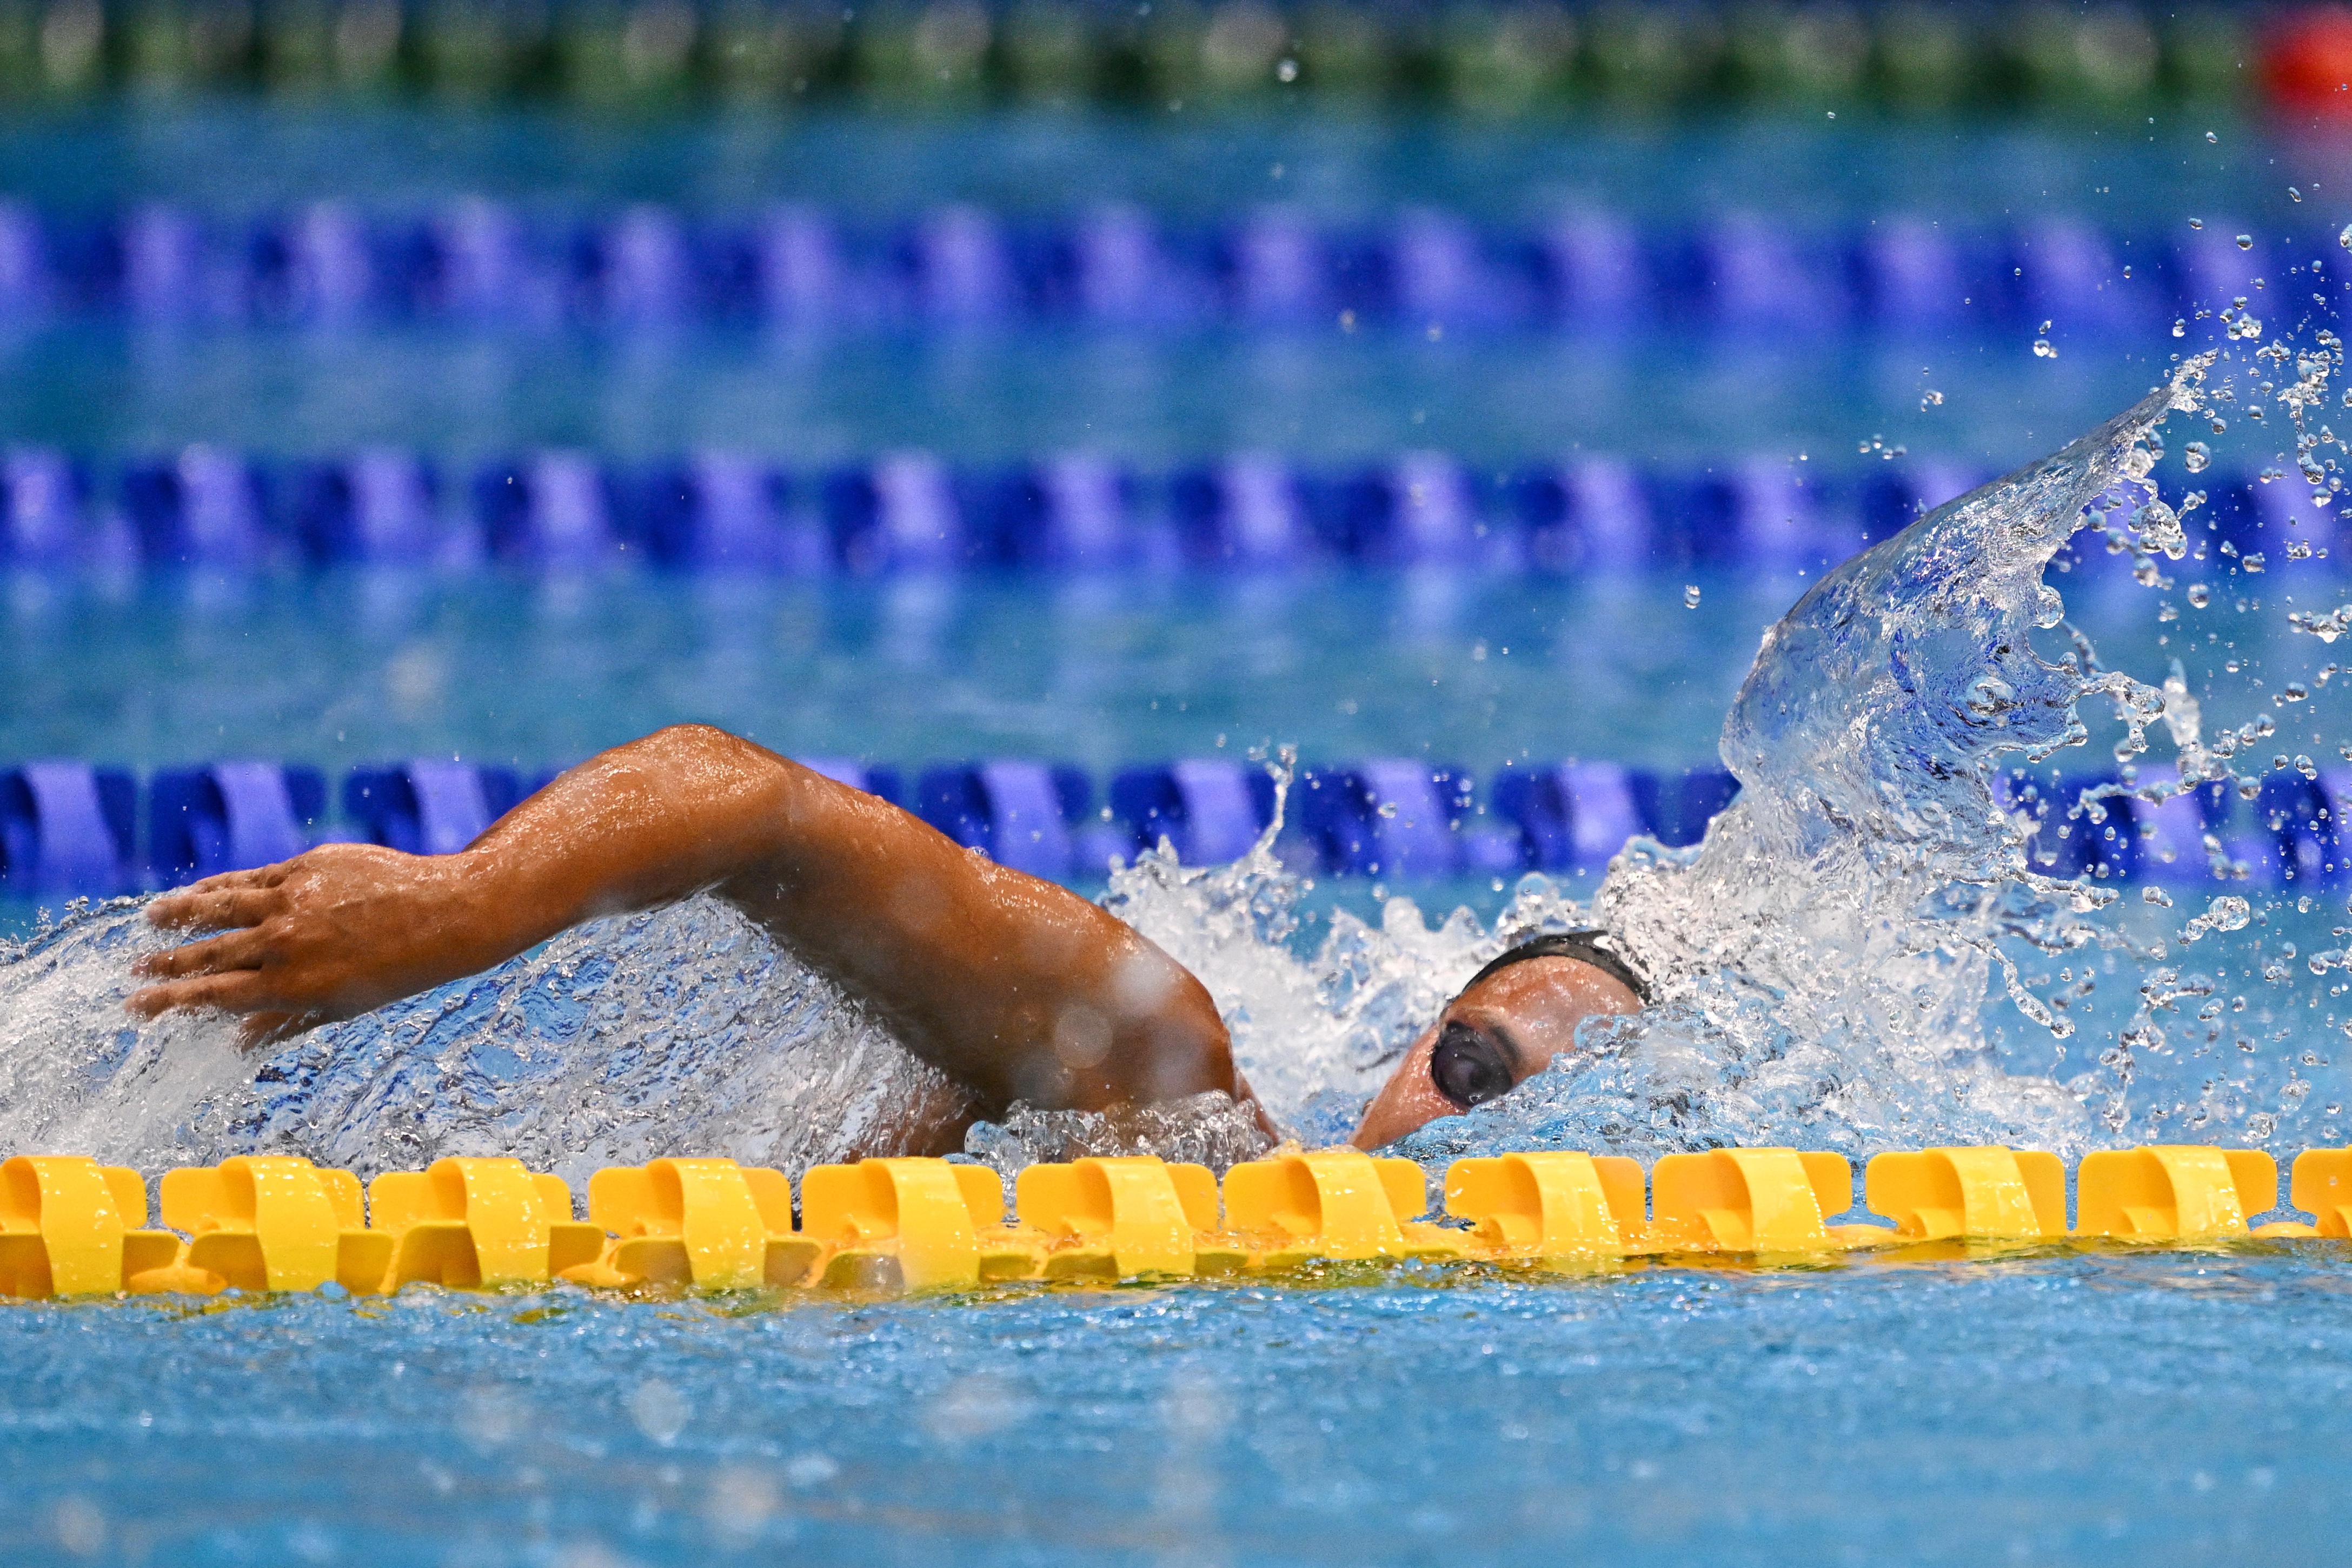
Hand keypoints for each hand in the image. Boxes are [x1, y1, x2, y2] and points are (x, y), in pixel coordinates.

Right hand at [128, 843, 496, 1049]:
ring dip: (179, 914)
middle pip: (207, 954)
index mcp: (291, 986)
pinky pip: (249, 878)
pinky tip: (199, 891)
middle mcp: (284, 943)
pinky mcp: (304, 867)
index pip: (212, 996)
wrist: (446, 914)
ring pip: (218, 907)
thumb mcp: (341, 1006)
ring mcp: (292, 901)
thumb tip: (237, 1043)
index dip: (170, 1002)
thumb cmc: (396, 970)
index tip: (136, 1007)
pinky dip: (219, 886)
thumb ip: (285, 1021)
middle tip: (133, 971)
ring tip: (152, 920)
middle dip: (165, 965)